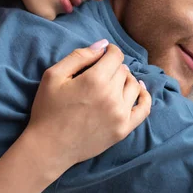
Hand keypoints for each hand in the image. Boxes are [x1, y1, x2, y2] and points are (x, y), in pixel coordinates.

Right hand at [25, 40, 151, 170]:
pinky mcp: (124, 129)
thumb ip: (79, 56)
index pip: (115, 56)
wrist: (49, 147)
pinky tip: (137, 90)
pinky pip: (144, 108)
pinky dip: (144, 96)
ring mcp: (120, 114)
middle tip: (100, 73)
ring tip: (113, 83)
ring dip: (125, 80)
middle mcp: (111, 95)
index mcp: (94, 80)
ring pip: (134, 85)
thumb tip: (103, 45)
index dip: (110, 51)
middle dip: (113, 67)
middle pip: (123, 70)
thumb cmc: (47, 109)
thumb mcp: (54, 75)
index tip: (103, 54)